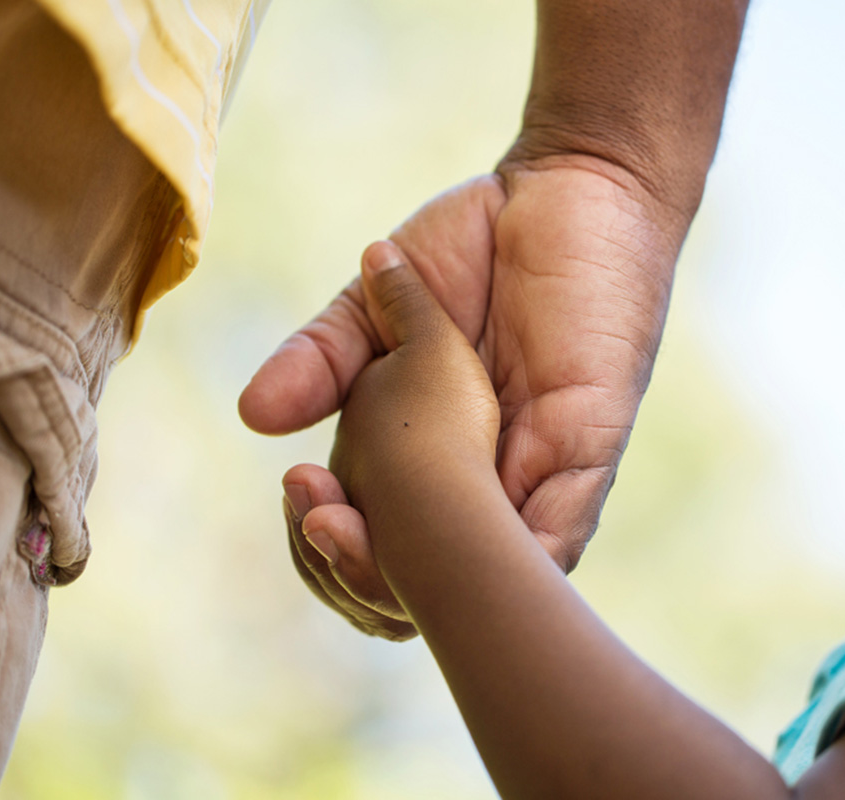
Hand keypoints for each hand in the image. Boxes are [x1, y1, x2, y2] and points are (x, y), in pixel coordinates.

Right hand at [242, 158, 688, 637]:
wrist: (568, 180)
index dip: (340, 545)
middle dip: (370, 572)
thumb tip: (252, 417)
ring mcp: (544, 467)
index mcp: (440, 453)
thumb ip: (325, 357)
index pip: (387, 540)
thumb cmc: (480, 241)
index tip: (297, 502)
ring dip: (427, 573)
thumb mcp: (379, 301)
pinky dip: (522, 556)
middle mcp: (491, 476)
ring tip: (360, 538)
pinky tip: (479, 572)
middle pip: (434, 579)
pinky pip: (565, 527)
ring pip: (496, 573)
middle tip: (320, 524)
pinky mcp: (591, 441)